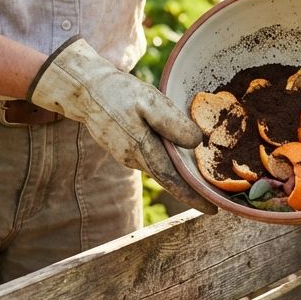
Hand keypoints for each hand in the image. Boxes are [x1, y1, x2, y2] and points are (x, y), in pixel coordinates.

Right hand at [29, 37, 217, 213]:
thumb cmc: (119, 93)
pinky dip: (165, 158)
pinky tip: (175, 152)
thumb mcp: (149, 102)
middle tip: (214, 195)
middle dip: (190, 188)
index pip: (173, 180)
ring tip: (201, 175)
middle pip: (168, 177)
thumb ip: (172, 123)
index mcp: (142, 150)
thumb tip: (197, 142)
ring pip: (158, 166)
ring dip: (178, 172)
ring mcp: (127, 155)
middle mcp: (134, 158)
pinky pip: (149, 157)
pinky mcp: (123, 148)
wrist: (86, 90)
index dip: (193, 196)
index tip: (213, 209)